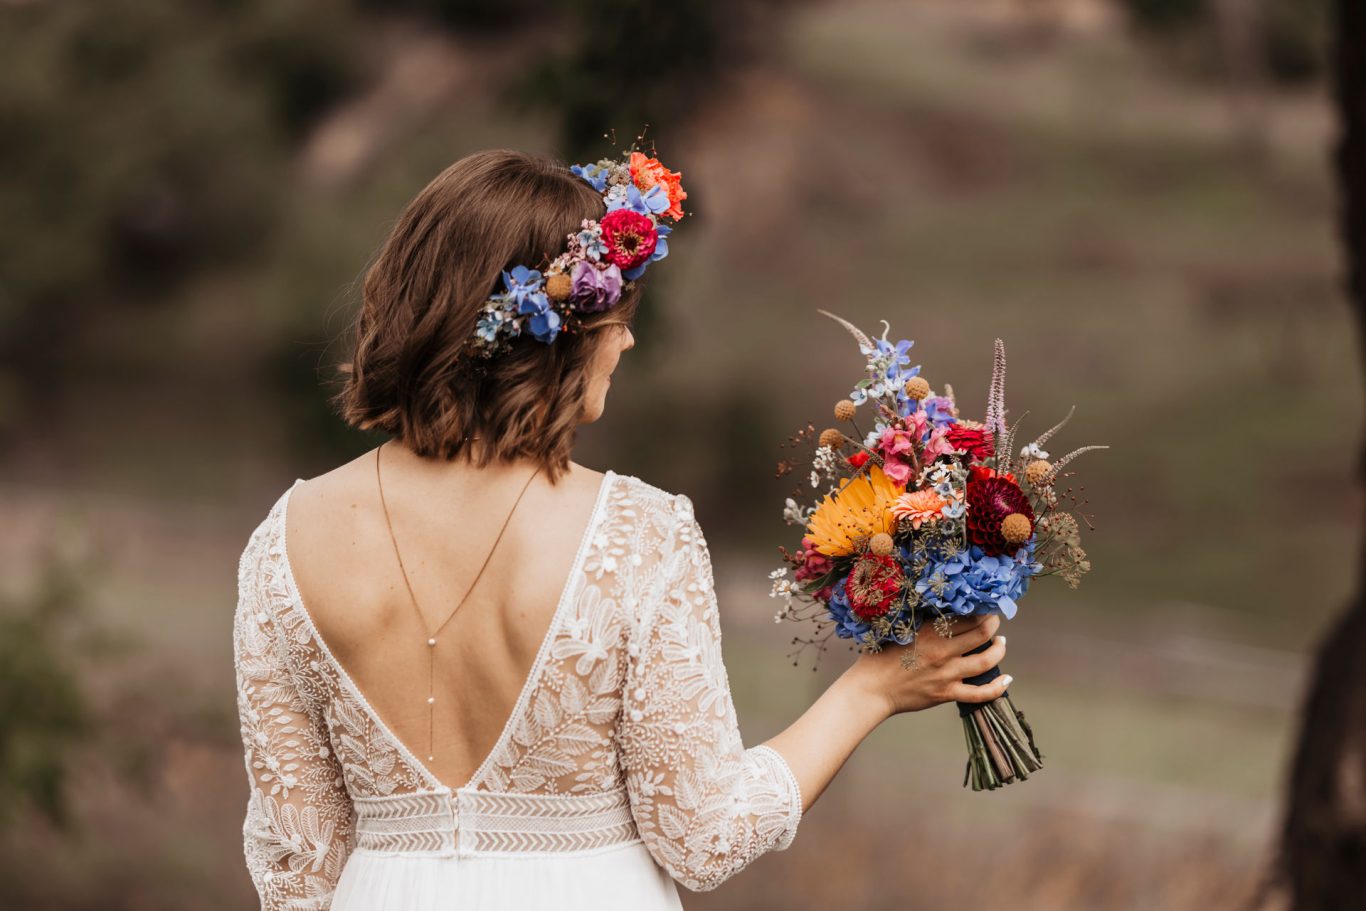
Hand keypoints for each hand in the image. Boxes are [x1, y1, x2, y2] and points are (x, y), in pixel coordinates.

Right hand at [844, 614, 1009, 717]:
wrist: (871, 689)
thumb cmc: (878, 658)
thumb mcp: (898, 630)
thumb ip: (920, 623)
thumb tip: (939, 611)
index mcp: (929, 631)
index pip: (965, 615)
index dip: (980, 609)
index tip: (984, 605)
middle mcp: (942, 650)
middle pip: (982, 633)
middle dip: (994, 624)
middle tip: (995, 621)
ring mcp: (947, 674)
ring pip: (986, 660)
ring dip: (999, 650)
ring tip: (1001, 643)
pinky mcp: (947, 693)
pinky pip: (980, 693)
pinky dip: (997, 687)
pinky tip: (1006, 680)